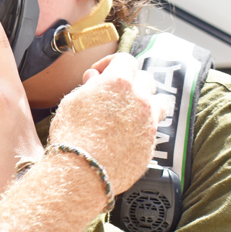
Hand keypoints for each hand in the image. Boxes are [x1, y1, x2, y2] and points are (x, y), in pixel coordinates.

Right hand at [49, 53, 163, 193]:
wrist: (81, 171)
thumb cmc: (71, 137)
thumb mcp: (71, 103)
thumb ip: (88, 87)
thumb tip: (95, 80)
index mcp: (118, 83)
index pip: (125, 60)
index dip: (110, 63)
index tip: (99, 73)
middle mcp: (139, 99)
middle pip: (145, 80)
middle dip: (130, 83)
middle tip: (113, 94)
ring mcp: (149, 122)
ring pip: (159, 103)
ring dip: (146, 104)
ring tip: (130, 113)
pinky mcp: (151, 145)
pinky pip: (152, 130)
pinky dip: (142, 129)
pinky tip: (125, 136)